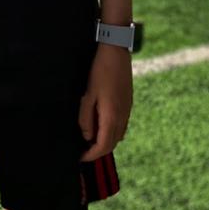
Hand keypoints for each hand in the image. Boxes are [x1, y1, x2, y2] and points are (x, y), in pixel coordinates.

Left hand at [78, 44, 132, 162]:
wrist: (116, 51)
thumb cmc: (99, 70)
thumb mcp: (88, 94)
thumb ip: (86, 118)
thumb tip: (87, 137)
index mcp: (112, 116)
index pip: (103, 146)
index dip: (91, 155)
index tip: (80, 158)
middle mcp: (123, 116)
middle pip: (112, 144)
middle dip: (98, 151)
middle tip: (83, 151)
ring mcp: (127, 109)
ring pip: (118, 135)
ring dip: (105, 141)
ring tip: (89, 139)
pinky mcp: (128, 103)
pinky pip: (121, 125)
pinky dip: (111, 131)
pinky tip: (100, 124)